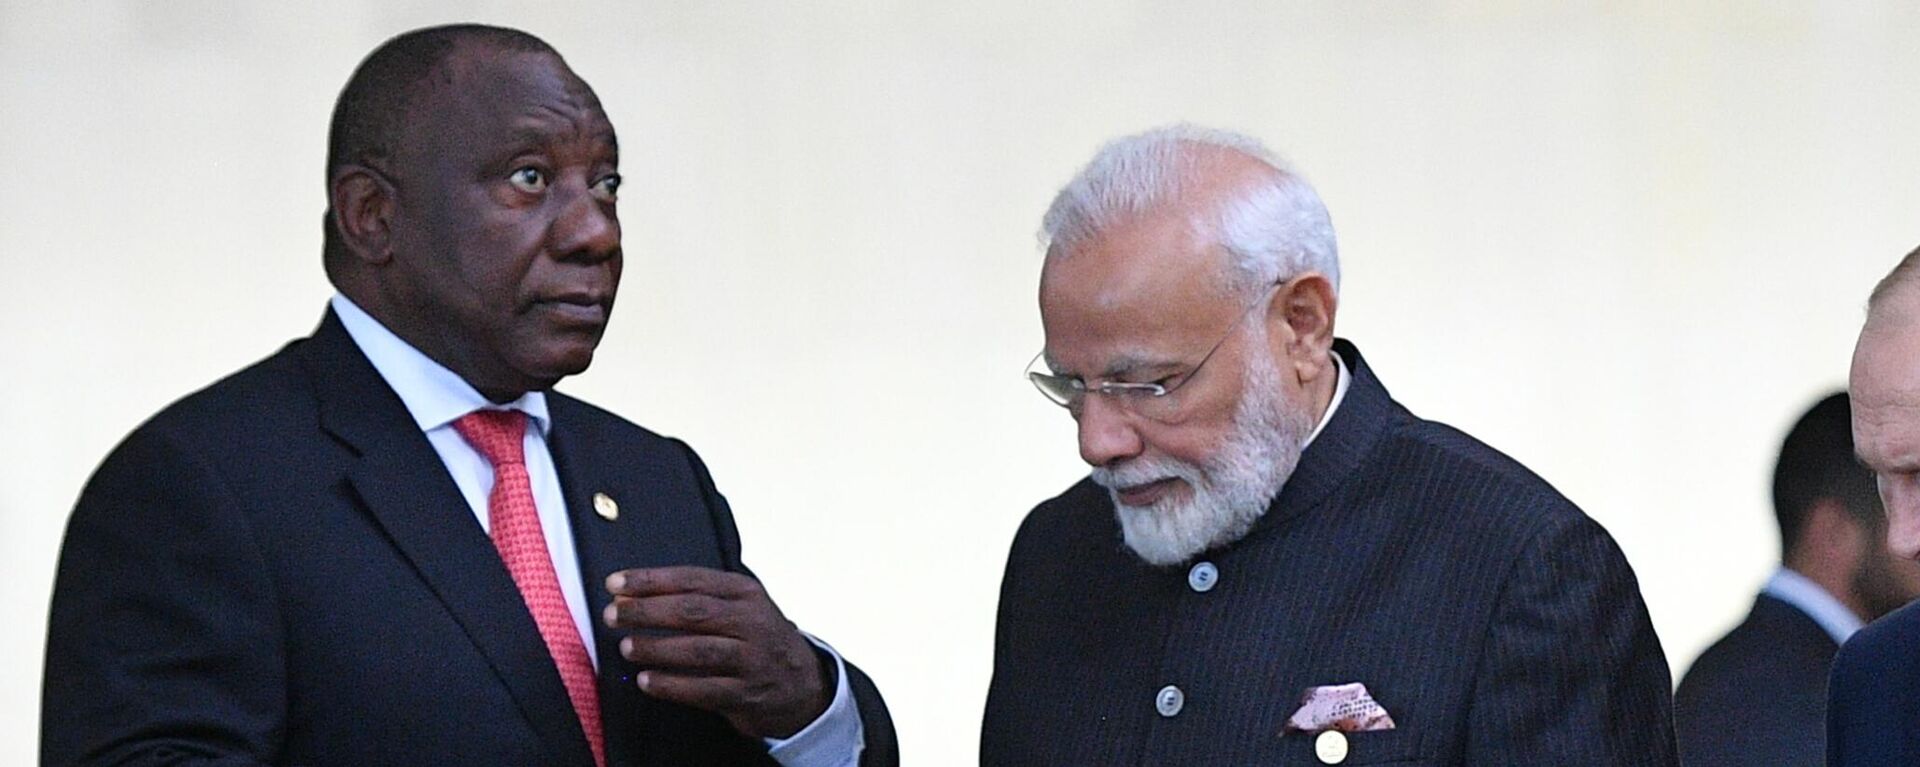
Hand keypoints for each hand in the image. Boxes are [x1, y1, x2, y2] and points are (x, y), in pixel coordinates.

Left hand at [602, 566, 830, 737]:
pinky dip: (671, 685)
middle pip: (693, 612)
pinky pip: (703, 689)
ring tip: (628, 646)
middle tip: (614, 614)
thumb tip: (632, 595)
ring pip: (698, 650)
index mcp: (746, 594)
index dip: (651, 580)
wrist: (802, 685)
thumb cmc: (759, 641)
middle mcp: (752, 622)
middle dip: (647, 611)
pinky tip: (647, 680)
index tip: (617, 583)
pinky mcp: (746, 694)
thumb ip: (693, 599)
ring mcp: (752, 659)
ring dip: (657, 647)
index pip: (692, 579)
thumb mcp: (740, 608)